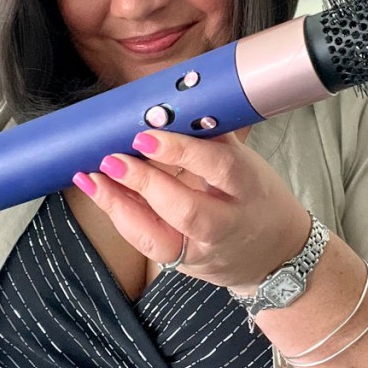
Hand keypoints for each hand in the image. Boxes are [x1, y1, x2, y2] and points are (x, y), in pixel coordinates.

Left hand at [72, 130, 310, 290]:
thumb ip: (212, 137)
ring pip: (159, 238)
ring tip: (92, 176)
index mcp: (249, 188)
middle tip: (112, 159)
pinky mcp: (182, 265)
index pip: (219, 167)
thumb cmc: (254, 196)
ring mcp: (203, 250)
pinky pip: (146, 245)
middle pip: (187, 210)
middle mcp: (228, 224)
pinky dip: (119, 217)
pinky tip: (98, 191)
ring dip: (120, 206)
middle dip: (145, 184)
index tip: (148, 135)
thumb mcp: (247, 162)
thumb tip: (173, 103)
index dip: (183, 152)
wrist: (275, 254)